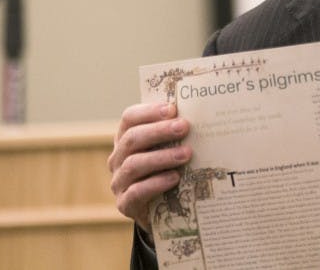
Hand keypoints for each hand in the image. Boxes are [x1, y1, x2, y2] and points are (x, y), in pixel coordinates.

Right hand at [107, 102, 191, 232]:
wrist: (157, 210)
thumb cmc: (165, 169)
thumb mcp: (166, 148)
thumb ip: (174, 132)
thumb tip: (201, 112)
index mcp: (125, 138)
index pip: (129, 118)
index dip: (149, 111)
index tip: (173, 109)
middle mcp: (118, 158)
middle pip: (132, 138)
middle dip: (159, 131)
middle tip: (184, 127)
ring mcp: (119, 181)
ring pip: (134, 164)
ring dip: (162, 157)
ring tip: (186, 154)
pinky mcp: (125, 204)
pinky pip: (136, 192)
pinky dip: (156, 183)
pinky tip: (175, 177)